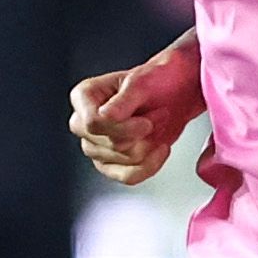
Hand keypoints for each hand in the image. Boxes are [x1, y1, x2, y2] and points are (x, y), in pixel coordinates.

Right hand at [70, 44, 203, 185]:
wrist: (174, 94)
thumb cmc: (156, 81)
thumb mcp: (142, 83)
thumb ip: (123, 100)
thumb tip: (105, 116)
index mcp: (83, 96)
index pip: (92, 123)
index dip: (124, 127)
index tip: (146, 122)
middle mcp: (83, 123)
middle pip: (110, 145)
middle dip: (143, 134)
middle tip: (159, 115)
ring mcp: (94, 146)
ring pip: (122, 161)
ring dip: (150, 145)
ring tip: (158, 126)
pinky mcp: (110, 165)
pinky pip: (128, 177)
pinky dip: (151, 165)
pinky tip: (161, 149)